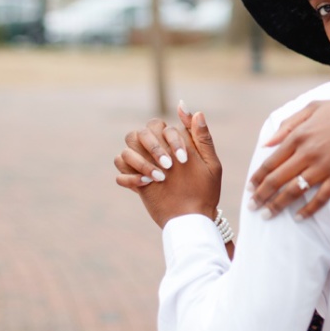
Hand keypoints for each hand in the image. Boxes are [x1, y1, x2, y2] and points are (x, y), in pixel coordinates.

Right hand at [118, 107, 223, 228]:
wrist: (193, 219)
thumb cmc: (205, 191)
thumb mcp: (209, 163)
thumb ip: (202, 137)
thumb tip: (197, 111)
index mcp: (173, 142)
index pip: (161, 126)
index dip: (171, 140)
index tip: (183, 160)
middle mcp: (156, 151)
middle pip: (139, 133)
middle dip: (153, 148)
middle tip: (168, 167)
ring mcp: (144, 166)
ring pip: (126, 151)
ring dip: (140, 162)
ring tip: (158, 178)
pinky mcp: (135, 182)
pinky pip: (119, 172)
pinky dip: (129, 177)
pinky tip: (146, 185)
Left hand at [247, 97, 329, 219]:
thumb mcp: (313, 107)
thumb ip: (288, 124)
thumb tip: (267, 143)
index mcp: (299, 135)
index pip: (271, 162)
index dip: (258, 178)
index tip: (250, 189)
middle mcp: (308, 152)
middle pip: (277, 180)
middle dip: (261, 196)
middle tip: (252, 207)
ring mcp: (325, 166)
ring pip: (294, 191)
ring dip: (278, 205)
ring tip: (267, 215)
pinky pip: (321, 198)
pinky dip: (308, 210)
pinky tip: (299, 217)